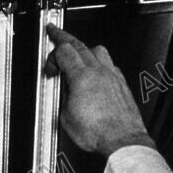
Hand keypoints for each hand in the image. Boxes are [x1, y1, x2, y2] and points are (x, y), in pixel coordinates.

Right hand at [45, 24, 154, 156]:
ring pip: (99, 50)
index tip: (49, 68)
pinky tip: (97, 71)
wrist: (123, 141)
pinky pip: (111, 65)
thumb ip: (64, 97)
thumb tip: (64, 92)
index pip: (63, 51)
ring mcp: (113, 77)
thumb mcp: (66, 116)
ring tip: (77, 51)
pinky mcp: (122, 85)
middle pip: (79, 44)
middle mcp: (100, 72)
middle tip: (55, 32)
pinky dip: (101, 63)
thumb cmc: (99, 133)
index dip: (52, 57)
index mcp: (82, 76)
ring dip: (85, 48)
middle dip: (64, 37)